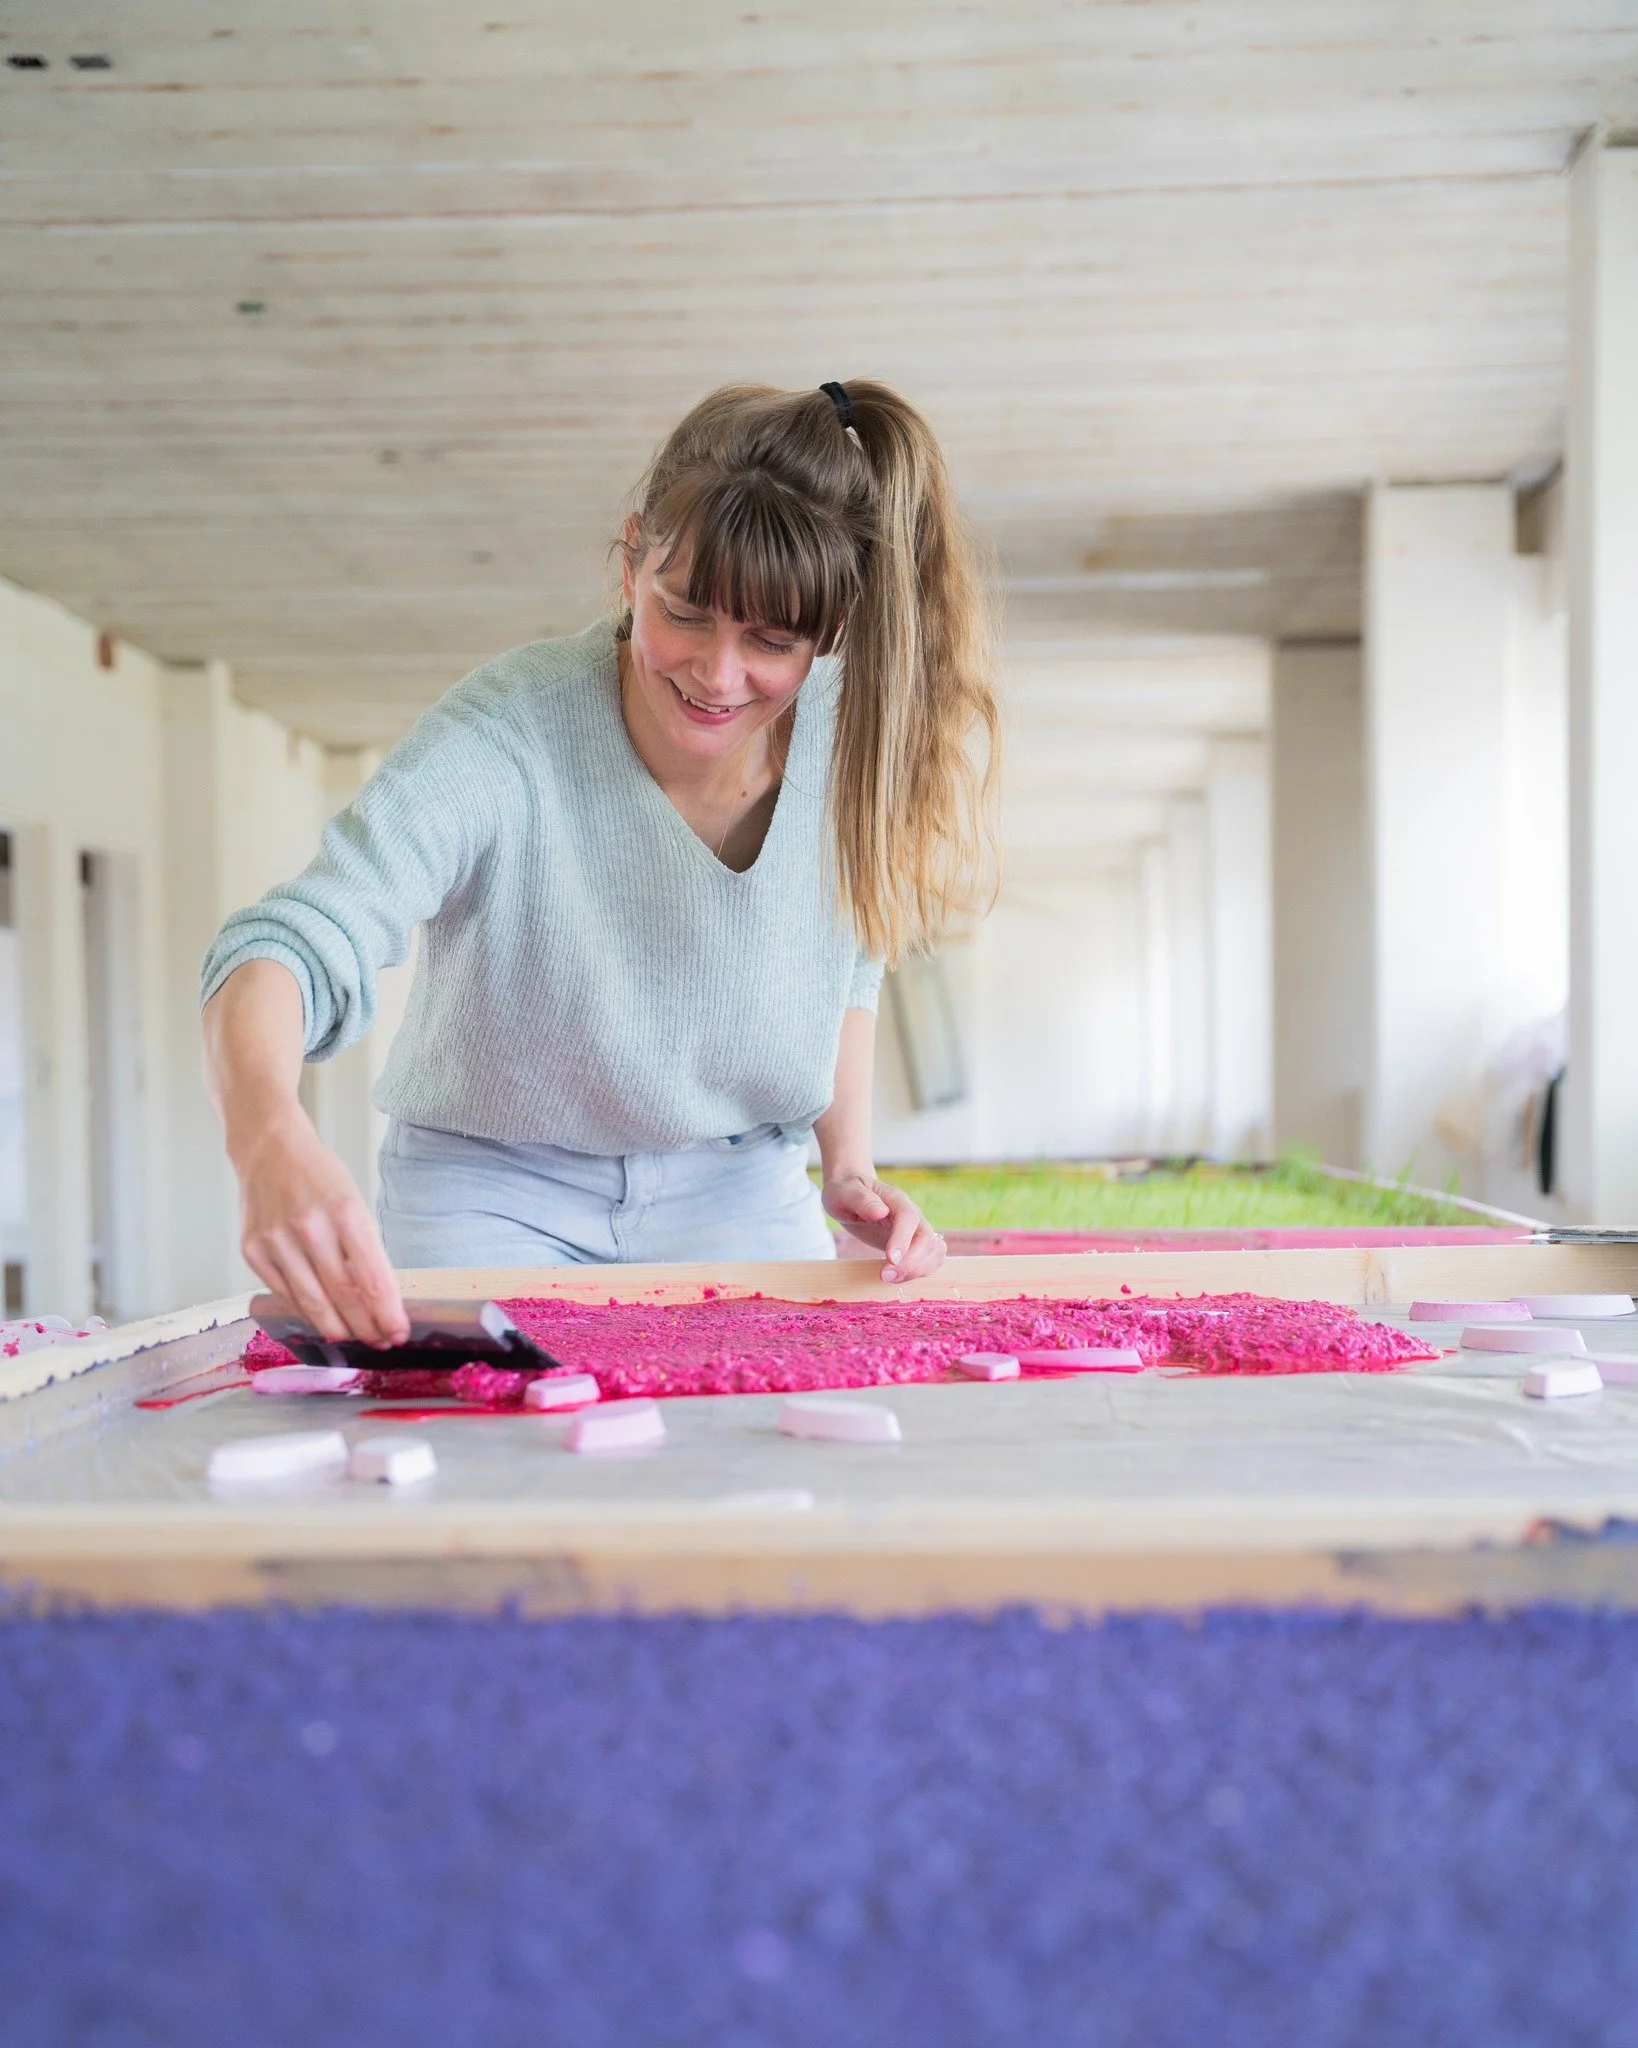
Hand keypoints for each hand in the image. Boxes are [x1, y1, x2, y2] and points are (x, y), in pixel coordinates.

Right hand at [234, 1109, 408, 1345]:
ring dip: (339, 1328)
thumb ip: (364, 1249)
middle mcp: (309, 1228)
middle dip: (367, 1326)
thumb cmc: (319, 1176)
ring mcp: (276, 1241)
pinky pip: (286, 1294)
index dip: (388, 1312)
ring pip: (313, 1303)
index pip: (372, 1277)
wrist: (269, 1149)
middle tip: (382, 1341)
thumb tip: (380, 1299)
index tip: (400, 1331)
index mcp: (345, 1212)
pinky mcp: (252, 1251)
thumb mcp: (355, 1203)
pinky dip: (308, 1312)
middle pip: (344, 1295)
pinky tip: (324, 1320)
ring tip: (356, 1338)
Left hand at [821, 1172, 945, 1283]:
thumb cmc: (846, 1192)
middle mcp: (912, 1213)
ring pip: (935, 1250)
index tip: (890, 1260)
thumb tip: (881, 1211)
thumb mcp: (845, 1193)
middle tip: (885, 1276)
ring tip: (891, 1278)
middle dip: (911, 1262)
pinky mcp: (915, 1242)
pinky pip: (932, 1257)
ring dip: (918, 1269)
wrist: (851, 1194)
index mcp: (895, 1199)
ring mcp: (917, 1228)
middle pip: (927, 1238)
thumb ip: (861, 1200)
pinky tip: (900, 1276)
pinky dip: (922, 1271)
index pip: (908, 1218)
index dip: (903, 1240)